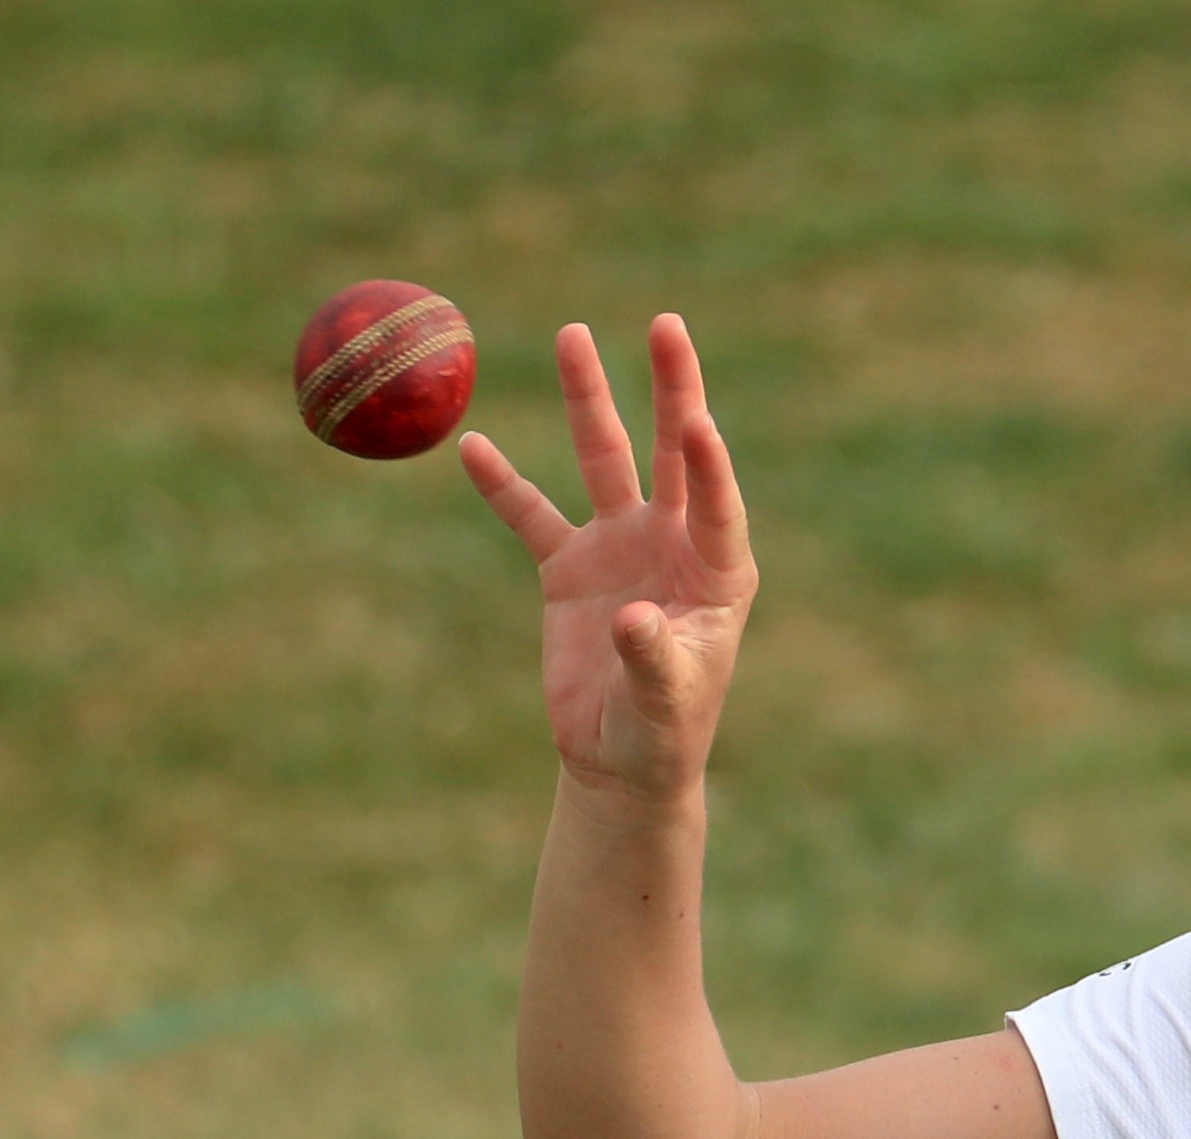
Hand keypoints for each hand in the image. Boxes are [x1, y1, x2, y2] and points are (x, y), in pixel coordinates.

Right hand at [463, 314, 760, 807]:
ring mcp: (619, 546)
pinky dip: (503, 483)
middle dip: (671, 388)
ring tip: (574, 333)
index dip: (709, 465)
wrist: (619, 761)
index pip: (715, 504)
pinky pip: (530, 514)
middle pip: (671, 452)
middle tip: (668, 324)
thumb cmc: (662, 735)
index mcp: (715, 573)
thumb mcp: (664, 703)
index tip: (699, 420)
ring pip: (604, 460)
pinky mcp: (569, 567)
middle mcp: (671, 543)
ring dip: (590, 400)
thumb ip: (654, 659)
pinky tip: (475, 445)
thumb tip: (635, 615)